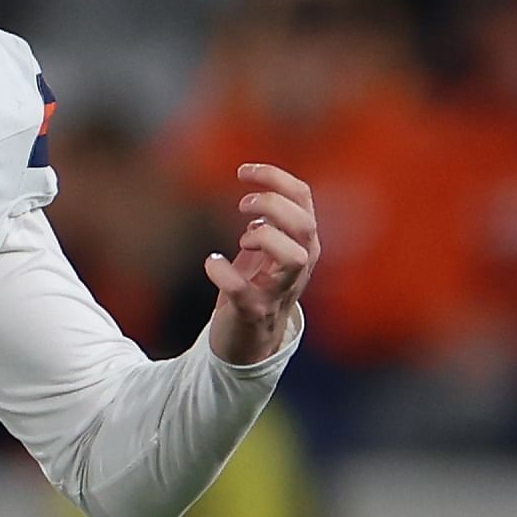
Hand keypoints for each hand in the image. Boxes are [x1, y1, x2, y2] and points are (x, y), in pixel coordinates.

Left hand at [205, 161, 316, 366]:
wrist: (247, 344)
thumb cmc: (255, 290)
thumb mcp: (267, 253)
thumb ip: (270, 225)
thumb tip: (260, 195)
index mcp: (302, 245)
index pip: (303, 198)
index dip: (276, 177)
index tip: (243, 171)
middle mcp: (299, 268)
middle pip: (304, 224)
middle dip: (273, 205)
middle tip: (241, 205)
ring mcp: (279, 292)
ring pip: (295, 258)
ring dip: (267, 237)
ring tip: (242, 237)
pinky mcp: (254, 313)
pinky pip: (245, 292)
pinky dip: (224, 272)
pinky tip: (212, 261)